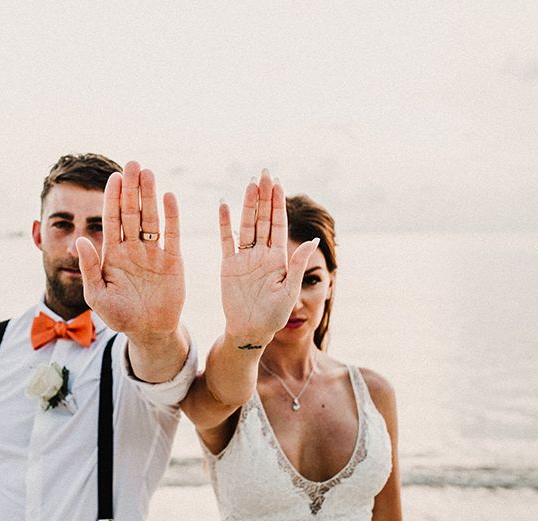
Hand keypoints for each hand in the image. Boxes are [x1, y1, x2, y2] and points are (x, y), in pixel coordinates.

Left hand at [76, 161, 184, 341]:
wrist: (149, 331)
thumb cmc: (120, 316)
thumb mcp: (97, 296)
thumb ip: (89, 268)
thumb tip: (80, 239)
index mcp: (113, 254)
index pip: (111, 220)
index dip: (112, 199)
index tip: (113, 178)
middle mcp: (133, 248)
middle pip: (132, 213)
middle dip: (131, 189)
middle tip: (132, 164)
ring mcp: (153, 252)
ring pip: (151, 218)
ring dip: (150, 196)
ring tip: (148, 173)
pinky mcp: (172, 260)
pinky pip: (172, 234)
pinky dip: (171, 216)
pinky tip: (169, 197)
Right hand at [219, 169, 318, 342]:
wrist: (250, 331)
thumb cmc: (273, 315)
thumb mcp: (290, 290)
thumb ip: (298, 265)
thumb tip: (314, 242)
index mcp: (279, 258)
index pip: (279, 225)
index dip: (278, 204)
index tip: (278, 183)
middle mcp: (261, 254)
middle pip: (263, 219)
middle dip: (264, 196)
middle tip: (264, 173)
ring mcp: (244, 258)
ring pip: (246, 225)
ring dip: (247, 205)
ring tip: (249, 184)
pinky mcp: (228, 265)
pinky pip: (226, 240)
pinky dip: (224, 224)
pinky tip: (224, 205)